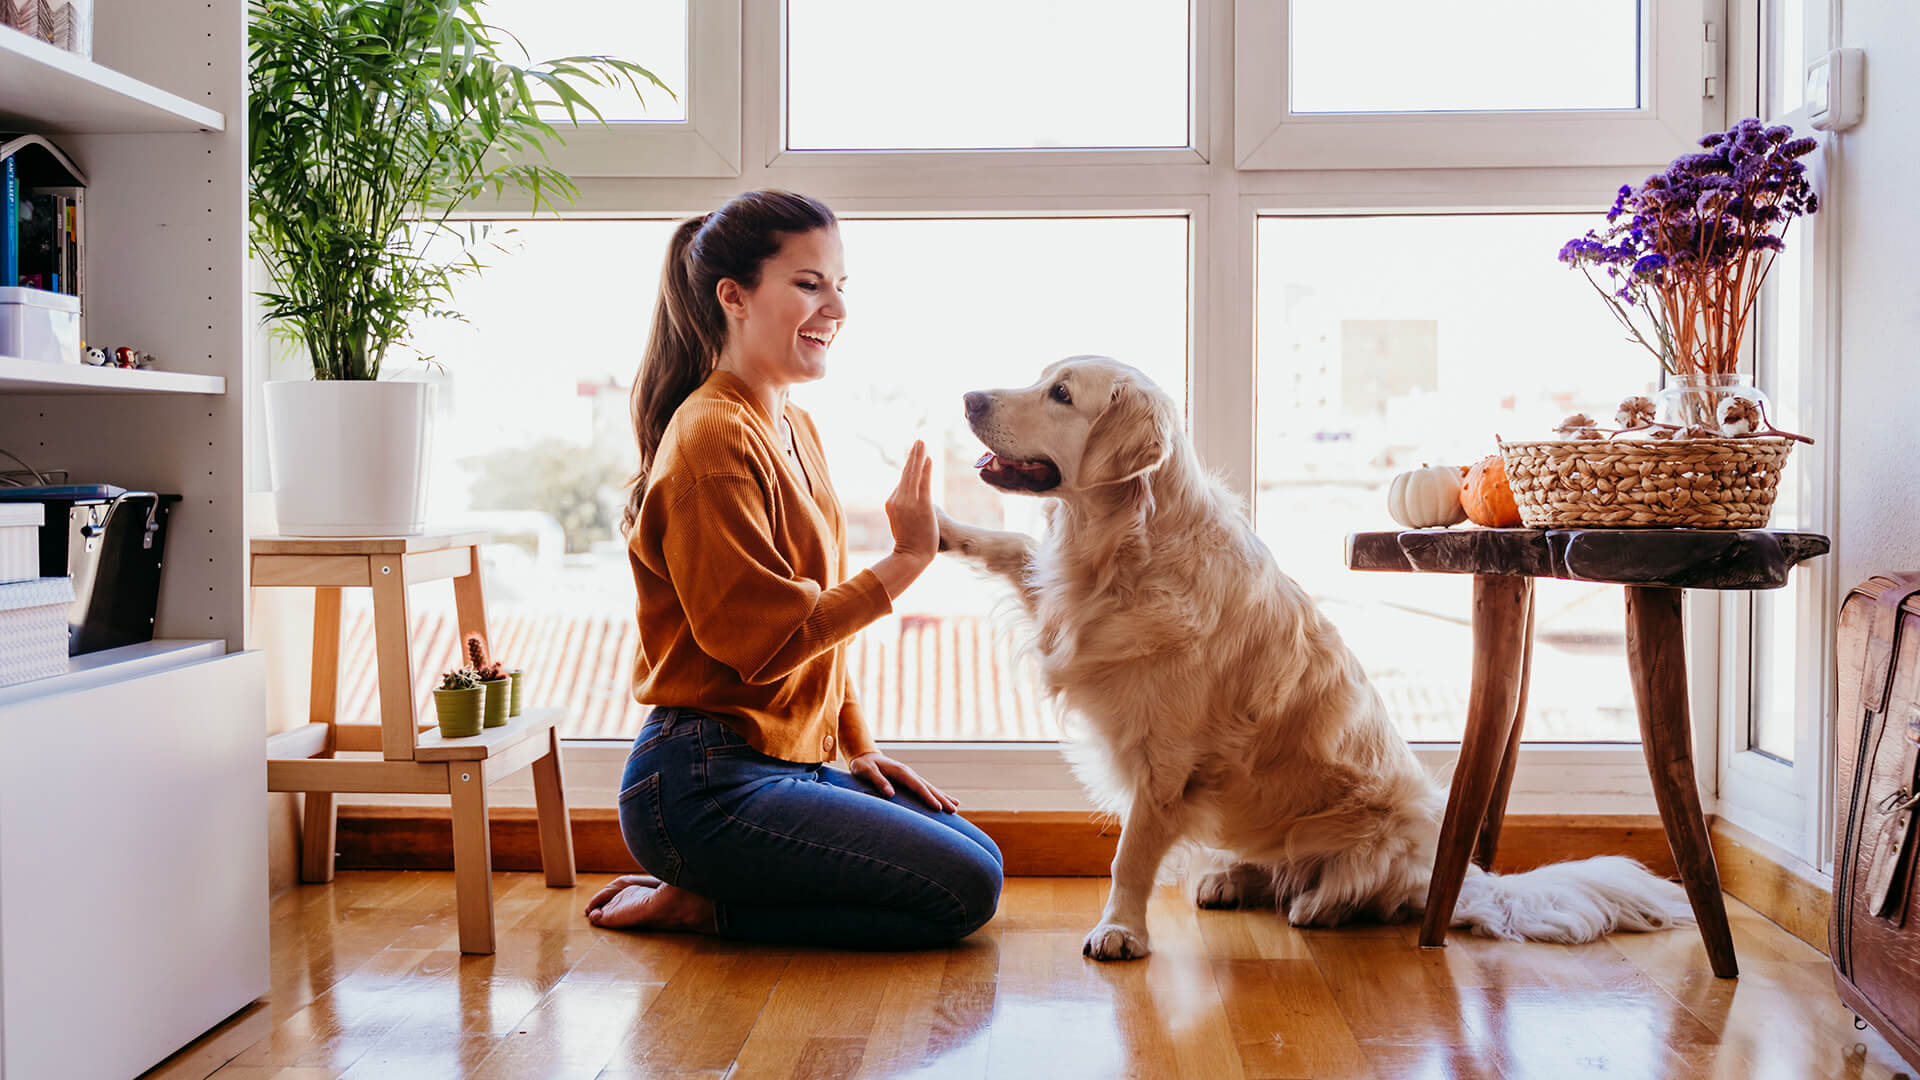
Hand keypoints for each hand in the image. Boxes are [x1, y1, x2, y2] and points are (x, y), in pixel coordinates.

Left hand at [849, 751, 959, 812]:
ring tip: (955, 807)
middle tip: (954, 810)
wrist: (864, 756)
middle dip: (942, 798)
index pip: (918, 786)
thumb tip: (891, 794)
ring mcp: (910, 776)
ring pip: (929, 788)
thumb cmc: (863, 765)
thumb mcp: (866, 771)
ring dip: (942, 797)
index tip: (939, 807)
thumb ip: (878, 781)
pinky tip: (944, 800)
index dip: (928, 797)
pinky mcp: (909, 780)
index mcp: (901, 772)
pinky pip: (925, 788)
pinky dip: (935, 794)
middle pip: (928, 787)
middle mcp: (909, 773)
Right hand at [885, 440, 936, 562]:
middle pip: (905, 472)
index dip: (911, 467)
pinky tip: (929, 459)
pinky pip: (923, 483)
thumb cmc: (910, 542)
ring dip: (918, 456)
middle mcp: (897, 499)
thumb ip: (905, 507)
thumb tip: (914, 500)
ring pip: (913, 474)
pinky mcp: (921, 506)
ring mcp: (908, 502)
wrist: (911, 556)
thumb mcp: (902, 521)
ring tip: (922, 443)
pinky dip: (925, 470)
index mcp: (891, 502)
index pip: (902, 481)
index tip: (916, 455)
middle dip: (913, 455)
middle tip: (919, 441)